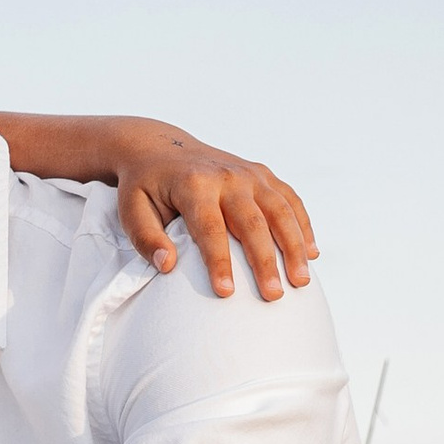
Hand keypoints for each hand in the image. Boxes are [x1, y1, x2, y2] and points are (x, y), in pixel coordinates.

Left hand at [112, 129, 316, 301]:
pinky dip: (303, 225)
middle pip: (253, 222)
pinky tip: (311, 253)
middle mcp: (227, 176)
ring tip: (301, 281)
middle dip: (265, 261)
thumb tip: (166, 266)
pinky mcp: (262, 174)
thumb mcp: (131, 210)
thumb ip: (145, 238)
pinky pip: (289, 199)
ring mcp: (249, 173)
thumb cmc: (144, 186)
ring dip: (294, 246)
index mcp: (194, 184)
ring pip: (280, 210)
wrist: (160, 147)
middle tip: (274, 296)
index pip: (210, 228)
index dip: (219, 262)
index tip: (226, 293)